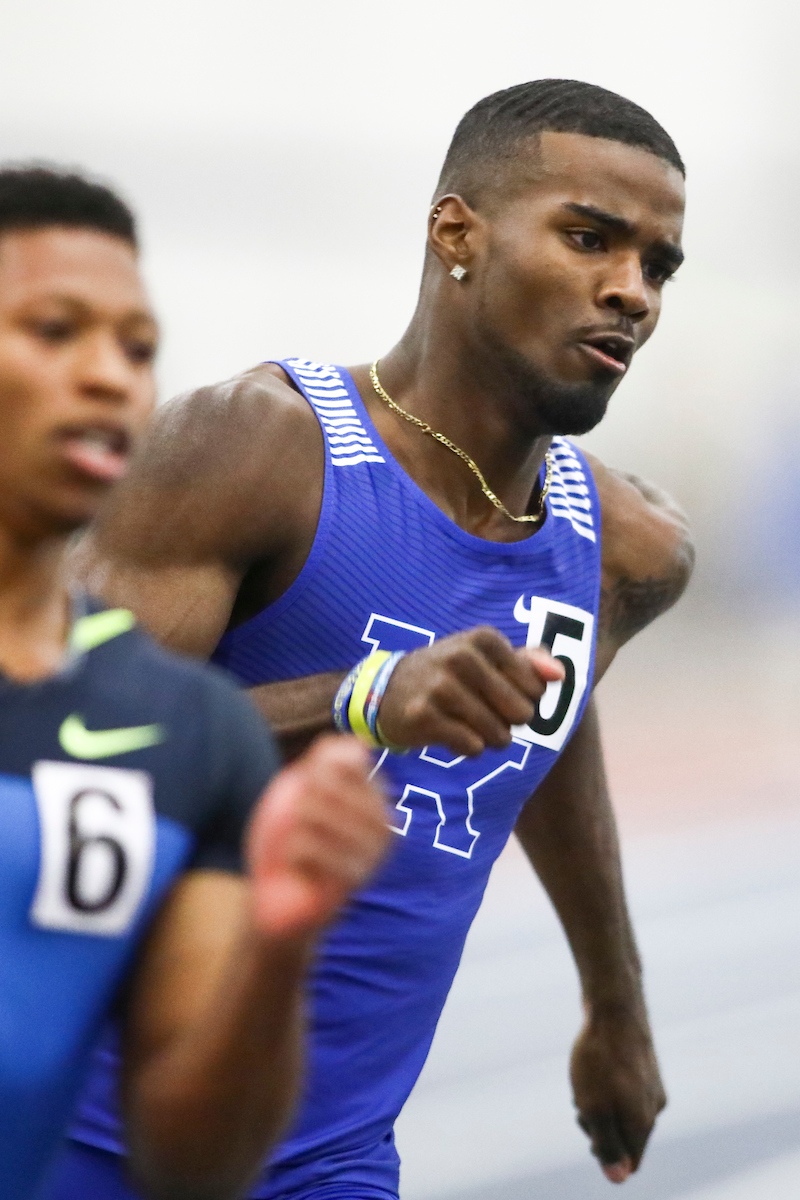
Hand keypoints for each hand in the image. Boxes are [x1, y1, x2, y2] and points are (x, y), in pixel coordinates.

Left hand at [245, 735, 389, 938]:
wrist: (272, 897)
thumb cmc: (286, 838)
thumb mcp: (299, 787)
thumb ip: (326, 760)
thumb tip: (358, 743)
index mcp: (373, 796)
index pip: (345, 759)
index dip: (311, 772)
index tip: (306, 795)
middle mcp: (384, 821)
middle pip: (326, 783)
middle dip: (299, 803)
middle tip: (299, 828)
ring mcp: (374, 850)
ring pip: (315, 813)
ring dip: (293, 831)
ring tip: (300, 849)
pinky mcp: (356, 877)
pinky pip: (308, 845)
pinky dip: (292, 855)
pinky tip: (301, 869)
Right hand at [377, 626, 564, 756]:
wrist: (388, 692)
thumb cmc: (449, 676)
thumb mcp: (486, 659)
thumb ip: (528, 663)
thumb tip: (560, 674)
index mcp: (482, 639)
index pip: (535, 688)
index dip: (523, 699)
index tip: (497, 693)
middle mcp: (461, 657)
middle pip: (521, 714)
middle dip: (508, 722)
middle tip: (482, 711)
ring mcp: (440, 686)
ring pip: (498, 734)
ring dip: (489, 739)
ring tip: (466, 723)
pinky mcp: (423, 716)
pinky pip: (472, 747)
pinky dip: (467, 748)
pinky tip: (449, 733)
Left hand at [571, 1000, 665, 1182]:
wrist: (613, 1008)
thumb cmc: (600, 1061)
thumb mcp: (594, 1109)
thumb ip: (608, 1145)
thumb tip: (619, 1179)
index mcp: (645, 1123)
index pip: (629, 1163)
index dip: (604, 1153)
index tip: (588, 1126)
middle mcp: (655, 1108)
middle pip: (624, 1136)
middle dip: (598, 1126)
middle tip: (580, 1101)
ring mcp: (652, 1086)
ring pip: (621, 1110)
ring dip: (598, 1103)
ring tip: (583, 1079)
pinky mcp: (645, 1067)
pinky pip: (623, 1089)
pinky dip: (604, 1085)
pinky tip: (592, 1065)